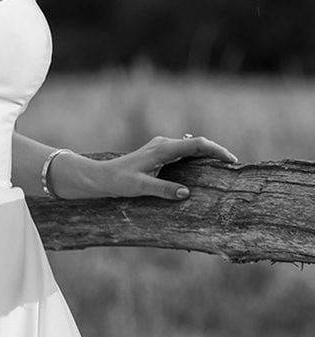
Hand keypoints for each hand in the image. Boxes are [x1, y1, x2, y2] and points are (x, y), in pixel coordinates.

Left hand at [102, 135, 237, 199]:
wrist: (102, 175)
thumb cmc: (120, 181)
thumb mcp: (141, 187)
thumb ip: (163, 189)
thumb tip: (186, 193)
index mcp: (163, 149)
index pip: (197, 144)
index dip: (216, 150)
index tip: (232, 161)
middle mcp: (164, 144)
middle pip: (197, 143)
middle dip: (217, 152)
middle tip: (234, 167)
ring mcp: (161, 146)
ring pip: (191, 146)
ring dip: (208, 154)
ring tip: (224, 167)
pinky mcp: (159, 152)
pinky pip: (184, 151)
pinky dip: (198, 157)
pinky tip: (204, 166)